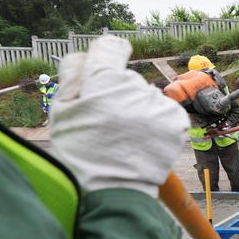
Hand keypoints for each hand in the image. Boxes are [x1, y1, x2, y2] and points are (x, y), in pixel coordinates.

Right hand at [49, 36, 188, 196]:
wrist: (115, 190)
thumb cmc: (83, 152)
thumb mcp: (62, 112)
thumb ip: (73, 75)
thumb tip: (86, 54)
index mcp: (104, 80)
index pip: (109, 47)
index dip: (106, 55)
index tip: (108, 64)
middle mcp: (135, 86)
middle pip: (126, 78)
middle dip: (117, 94)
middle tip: (106, 123)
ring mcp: (158, 104)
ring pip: (145, 97)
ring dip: (137, 111)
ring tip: (124, 138)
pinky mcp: (176, 120)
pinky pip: (163, 112)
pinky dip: (155, 124)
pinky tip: (142, 141)